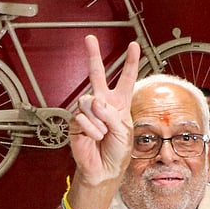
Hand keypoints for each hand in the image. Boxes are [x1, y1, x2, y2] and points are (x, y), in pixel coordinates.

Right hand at [70, 35, 140, 185]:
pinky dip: (91, 129)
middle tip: (89, 39)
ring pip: (89, 102)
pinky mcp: (75, 121)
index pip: (126, 79)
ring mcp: (88, 111)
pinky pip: (82, 117)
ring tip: (102, 134)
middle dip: (93, 56)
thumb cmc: (117, 152)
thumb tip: (94, 103)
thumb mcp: (124, 131)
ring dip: (98, 121)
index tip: (133, 46)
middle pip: (97, 74)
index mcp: (119, 104)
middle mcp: (102, 103)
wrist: (102, 169)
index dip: (130, 62)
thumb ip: (111, 114)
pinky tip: (93, 137)